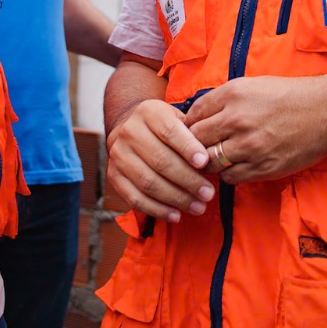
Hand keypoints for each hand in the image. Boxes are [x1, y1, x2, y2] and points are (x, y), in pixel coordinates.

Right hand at [105, 99, 214, 221]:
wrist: (131, 128)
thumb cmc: (165, 128)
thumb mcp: (179, 119)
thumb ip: (193, 134)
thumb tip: (213, 157)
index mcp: (148, 113)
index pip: (169, 131)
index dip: (188, 148)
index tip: (205, 163)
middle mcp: (129, 131)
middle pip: (160, 160)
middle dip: (188, 180)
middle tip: (208, 194)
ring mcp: (118, 155)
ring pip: (148, 182)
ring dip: (176, 198)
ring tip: (198, 207)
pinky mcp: (113, 176)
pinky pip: (135, 198)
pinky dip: (157, 210)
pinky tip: (176, 215)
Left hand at [184, 74, 326, 184]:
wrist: (325, 112)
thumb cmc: (288, 96)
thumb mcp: (251, 85)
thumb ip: (223, 99)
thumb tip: (197, 115)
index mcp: (233, 95)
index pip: (193, 115)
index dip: (188, 125)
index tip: (190, 131)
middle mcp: (238, 120)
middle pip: (196, 140)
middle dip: (193, 146)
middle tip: (197, 148)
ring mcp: (250, 146)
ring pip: (210, 163)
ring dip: (210, 162)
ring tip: (216, 158)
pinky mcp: (263, 167)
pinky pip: (231, 177)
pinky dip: (229, 173)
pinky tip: (236, 165)